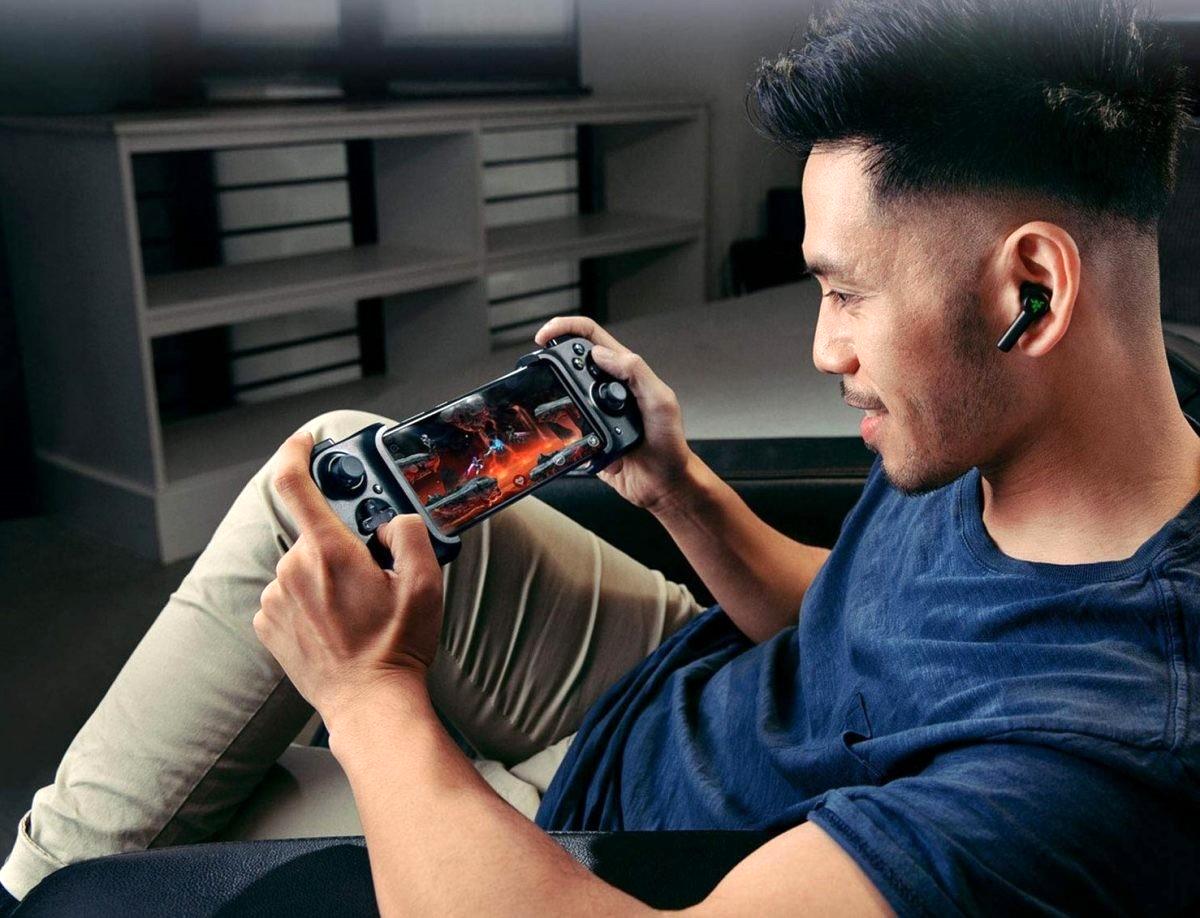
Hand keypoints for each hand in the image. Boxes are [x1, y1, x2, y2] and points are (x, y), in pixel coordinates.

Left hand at [252, 431, 444, 726]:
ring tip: (358, 610)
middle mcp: (292, 569)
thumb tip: (391, 520)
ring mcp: (275, 598)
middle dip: (344, 543)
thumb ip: (409, 532)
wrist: (369, 703)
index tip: (306, 441)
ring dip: (328, 574)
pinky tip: (337, 624)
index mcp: (327, 552)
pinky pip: (289, 593)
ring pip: (304, 564)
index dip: (296, 452)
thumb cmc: (397, 646)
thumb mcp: (425, 582)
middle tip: (374, 575)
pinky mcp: (267, 623)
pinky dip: (311, 599)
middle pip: (316, 532)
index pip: (293, 482)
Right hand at [535, 316, 694, 513]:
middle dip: (553, 357)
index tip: (546, 335)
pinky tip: (555, 427)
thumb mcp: (660, 401)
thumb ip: (635, 372)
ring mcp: (592, 411)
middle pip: (570, 360)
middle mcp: (606, 389)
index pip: (591, 338)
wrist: (662, 484)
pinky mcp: (583, 435)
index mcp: (625, 373)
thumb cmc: (669, 444)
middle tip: (542, 365)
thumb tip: (600, 354)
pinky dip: (554, 423)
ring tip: (549, 395)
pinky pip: (561, 424)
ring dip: (552, 391)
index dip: (567, 328)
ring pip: (561, 391)